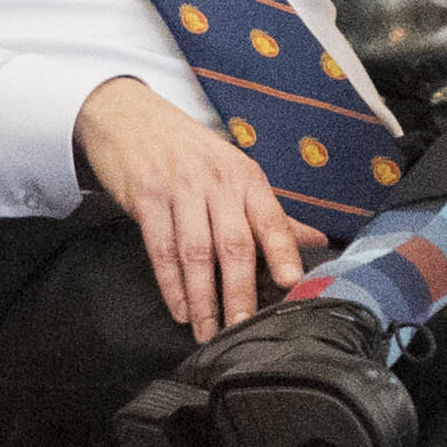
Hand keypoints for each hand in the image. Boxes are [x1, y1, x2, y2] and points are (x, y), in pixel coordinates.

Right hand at [75, 73, 316, 335]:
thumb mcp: (234, 172)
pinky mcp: (146, 198)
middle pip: (233, 244)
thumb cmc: (190, 151)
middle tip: (242, 328)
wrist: (128, 116)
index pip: (271, 217)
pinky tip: (180, 309)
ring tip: (208, 331)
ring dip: (203, 298)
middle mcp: (216, 181)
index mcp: (245, 177)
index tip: (291, 282)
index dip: (282, 250)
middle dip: (239, 292)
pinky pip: (161, 249)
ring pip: (195, 253)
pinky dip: (171, 284)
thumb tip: (317, 241)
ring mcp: (179, 189)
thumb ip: (272, 212)